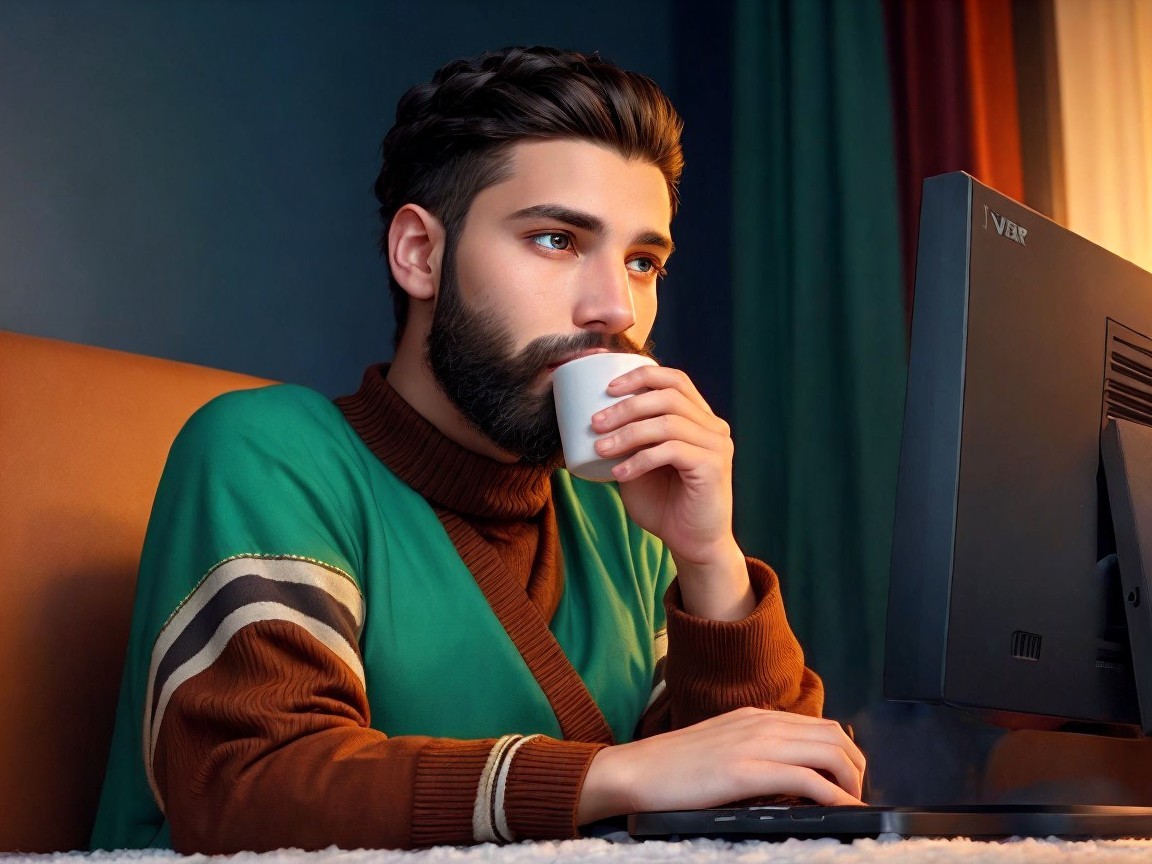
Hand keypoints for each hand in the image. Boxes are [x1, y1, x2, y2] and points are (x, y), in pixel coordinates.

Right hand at [577, 707, 866, 823]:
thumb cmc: (671, 769)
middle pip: (833, 734)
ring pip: (828, 750)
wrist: (634, 771)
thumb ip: (752, 752)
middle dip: (857, 766)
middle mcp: (760, 723)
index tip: (849, 782)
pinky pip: (806, 778)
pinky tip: (842, 811)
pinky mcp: (745, 770)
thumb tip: (786, 777)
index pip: (820, 725)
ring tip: (853, 804)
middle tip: (857, 796)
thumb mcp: (720, 748)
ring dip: (851, 779)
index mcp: (754, 717)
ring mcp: (753, 744)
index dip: (846, 754)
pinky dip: (834, 795)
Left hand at [591, 364, 751, 618]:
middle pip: (668, 397)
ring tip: (600, 448)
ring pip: (668, 423)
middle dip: (626, 405)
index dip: (641, 376)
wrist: (694, 544)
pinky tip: (619, 473)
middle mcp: (713, 427)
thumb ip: (628, 441)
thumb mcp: (640, 465)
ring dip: (628, 433)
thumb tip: (592, 419)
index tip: (607, 389)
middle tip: (595, 422)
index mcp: (700, 418)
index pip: (675, 380)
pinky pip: (671, 451)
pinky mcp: (713, 467)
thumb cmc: (665, 504)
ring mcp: (716, 446)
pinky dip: (640, 460)